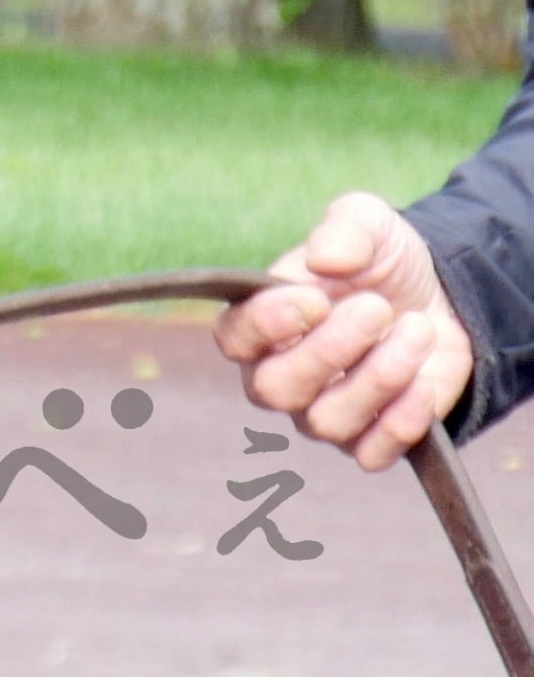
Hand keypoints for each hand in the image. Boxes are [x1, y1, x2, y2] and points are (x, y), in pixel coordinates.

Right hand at [218, 192, 477, 471]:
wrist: (443, 301)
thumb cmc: (382, 263)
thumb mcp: (368, 224)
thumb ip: (345, 230)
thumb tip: (325, 259)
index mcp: (262, 320)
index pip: (234, 338)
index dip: (266, 324)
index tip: (315, 298)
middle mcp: (280, 374)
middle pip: (275, 388)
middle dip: (329, 352)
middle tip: (376, 308)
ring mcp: (323, 412)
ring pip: (327, 421)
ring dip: (378, 378)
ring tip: (417, 330)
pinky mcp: (370, 440)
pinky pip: (371, 452)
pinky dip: (400, 421)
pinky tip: (424, 382)